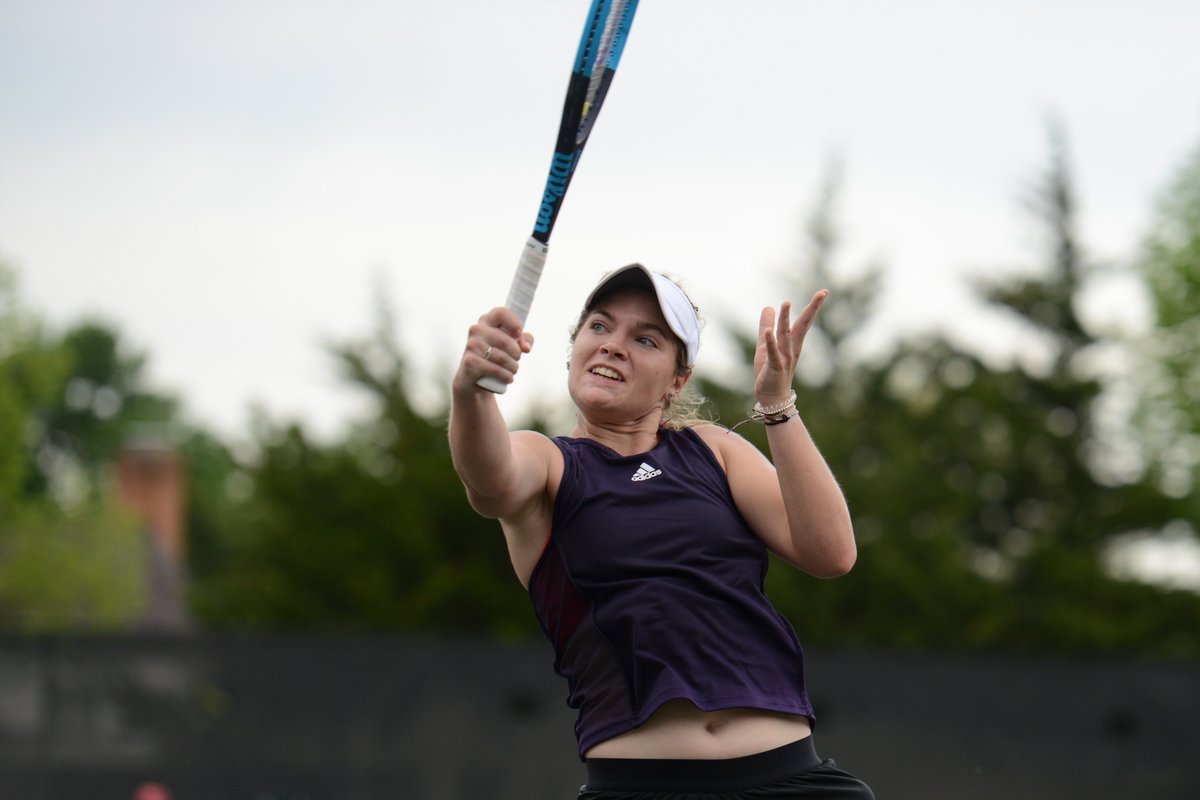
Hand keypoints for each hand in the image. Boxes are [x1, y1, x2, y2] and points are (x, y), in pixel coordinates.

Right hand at [453, 307, 534, 392]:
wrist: (472, 379)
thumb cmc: (495, 357)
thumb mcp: (511, 346)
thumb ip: (523, 340)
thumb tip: (525, 347)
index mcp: (486, 321)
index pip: (501, 313)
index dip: (514, 323)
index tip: (519, 334)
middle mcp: (476, 330)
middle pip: (506, 340)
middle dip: (517, 354)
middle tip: (516, 360)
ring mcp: (471, 345)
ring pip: (503, 358)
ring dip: (513, 367)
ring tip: (512, 370)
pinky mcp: (470, 362)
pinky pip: (496, 369)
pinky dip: (506, 376)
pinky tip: (508, 378)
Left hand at [753, 289, 827, 405]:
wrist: (772, 399)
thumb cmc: (770, 372)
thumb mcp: (764, 344)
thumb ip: (766, 326)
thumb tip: (768, 306)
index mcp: (792, 343)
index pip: (804, 322)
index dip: (813, 307)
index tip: (824, 292)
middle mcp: (792, 349)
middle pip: (802, 326)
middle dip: (811, 310)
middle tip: (822, 294)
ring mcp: (784, 358)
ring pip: (786, 336)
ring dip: (786, 320)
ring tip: (786, 303)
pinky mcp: (774, 368)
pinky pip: (773, 353)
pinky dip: (771, 342)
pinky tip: (769, 332)